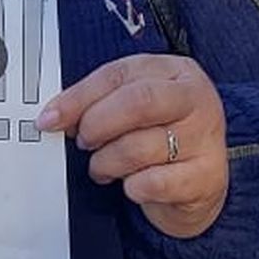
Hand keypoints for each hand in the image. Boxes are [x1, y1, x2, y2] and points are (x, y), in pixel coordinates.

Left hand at [38, 54, 227, 237]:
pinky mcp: (207, 176)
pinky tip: (133, 185)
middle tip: (84, 142)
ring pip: (140, 147)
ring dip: (107, 162)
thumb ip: (98, 103)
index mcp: (173, 71)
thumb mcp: (133, 107)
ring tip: (103, 167)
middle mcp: (195, 99)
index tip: (50, 118)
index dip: (78, 97)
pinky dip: (133, 187)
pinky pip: (154, 183)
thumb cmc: (160, 134)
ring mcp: (205, 137)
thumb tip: (55, 115)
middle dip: (97, 124)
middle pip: (138, 102)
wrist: (200, 181)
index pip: (118, 75)